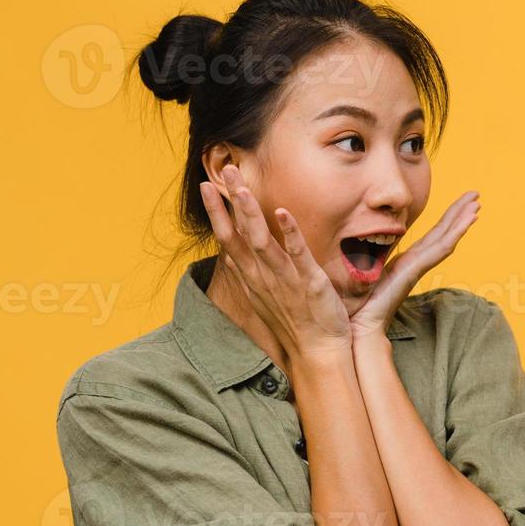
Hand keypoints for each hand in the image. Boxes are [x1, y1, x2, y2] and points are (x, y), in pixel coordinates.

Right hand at [201, 164, 352, 359]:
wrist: (318, 354)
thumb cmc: (294, 326)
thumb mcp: (263, 298)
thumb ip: (247, 275)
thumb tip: (230, 257)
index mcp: (253, 278)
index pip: (228, 239)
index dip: (216, 213)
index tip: (206, 187)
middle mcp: (263, 277)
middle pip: (238, 235)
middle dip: (229, 202)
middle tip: (221, 170)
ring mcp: (285, 280)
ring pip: (261, 242)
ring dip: (250, 213)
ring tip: (240, 186)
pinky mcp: (310, 284)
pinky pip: (297, 256)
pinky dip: (289, 234)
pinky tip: (282, 212)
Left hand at [349, 190, 481, 341]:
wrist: (357, 325)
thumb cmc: (355, 304)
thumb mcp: (358, 271)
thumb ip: (360, 257)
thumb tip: (347, 241)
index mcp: (405, 262)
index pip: (432, 236)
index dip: (447, 219)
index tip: (460, 204)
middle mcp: (415, 263)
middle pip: (443, 233)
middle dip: (459, 213)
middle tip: (476, 195)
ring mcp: (418, 267)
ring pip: (446, 239)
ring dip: (462, 220)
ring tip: (477, 203)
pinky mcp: (415, 270)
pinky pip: (440, 248)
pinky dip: (455, 232)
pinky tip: (468, 219)